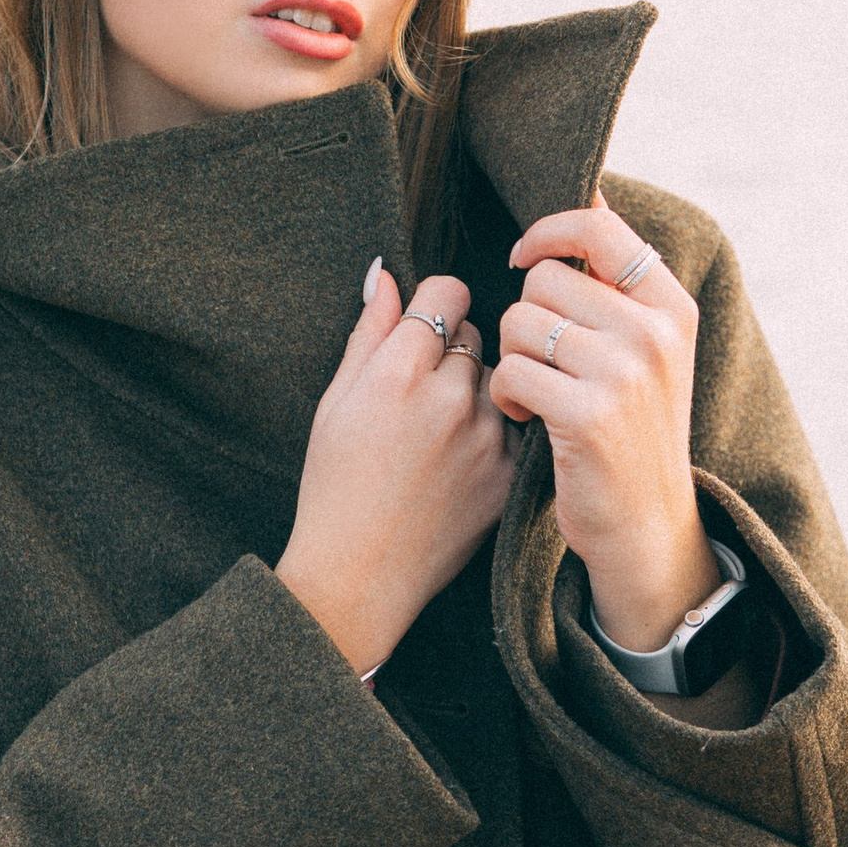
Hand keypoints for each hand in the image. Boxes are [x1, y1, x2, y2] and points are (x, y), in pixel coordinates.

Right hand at [276, 265, 515, 678]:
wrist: (360, 574)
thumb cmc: (334, 485)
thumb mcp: (335, 402)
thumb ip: (368, 332)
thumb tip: (385, 273)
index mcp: (397, 372)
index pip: (448, 293)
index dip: (436, 304)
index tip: (426, 325)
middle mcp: (447, 397)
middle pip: (475, 334)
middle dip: (452, 350)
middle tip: (421, 393)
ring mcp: (485, 437)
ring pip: (498, 379)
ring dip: (476, 392)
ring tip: (439, 434)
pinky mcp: (507, 474)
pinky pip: (513, 425)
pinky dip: (493, 434)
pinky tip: (459, 463)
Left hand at [489, 204, 718, 651]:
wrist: (646, 525)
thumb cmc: (631, 430)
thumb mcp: (646, 349)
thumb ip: (617, 279)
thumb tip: (589, 191)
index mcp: (672, 306)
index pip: (599, 227)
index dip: (546, 232)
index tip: (520, 257)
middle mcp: (656, 332)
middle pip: (542, 280)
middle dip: (525, 318)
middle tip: (544, 362)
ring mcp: (626, 373)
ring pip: (520, 322)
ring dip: (512, 359)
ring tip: (536, 392)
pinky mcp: (589, 415)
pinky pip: (512, 371)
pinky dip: (506, 395)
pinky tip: (526, 417)